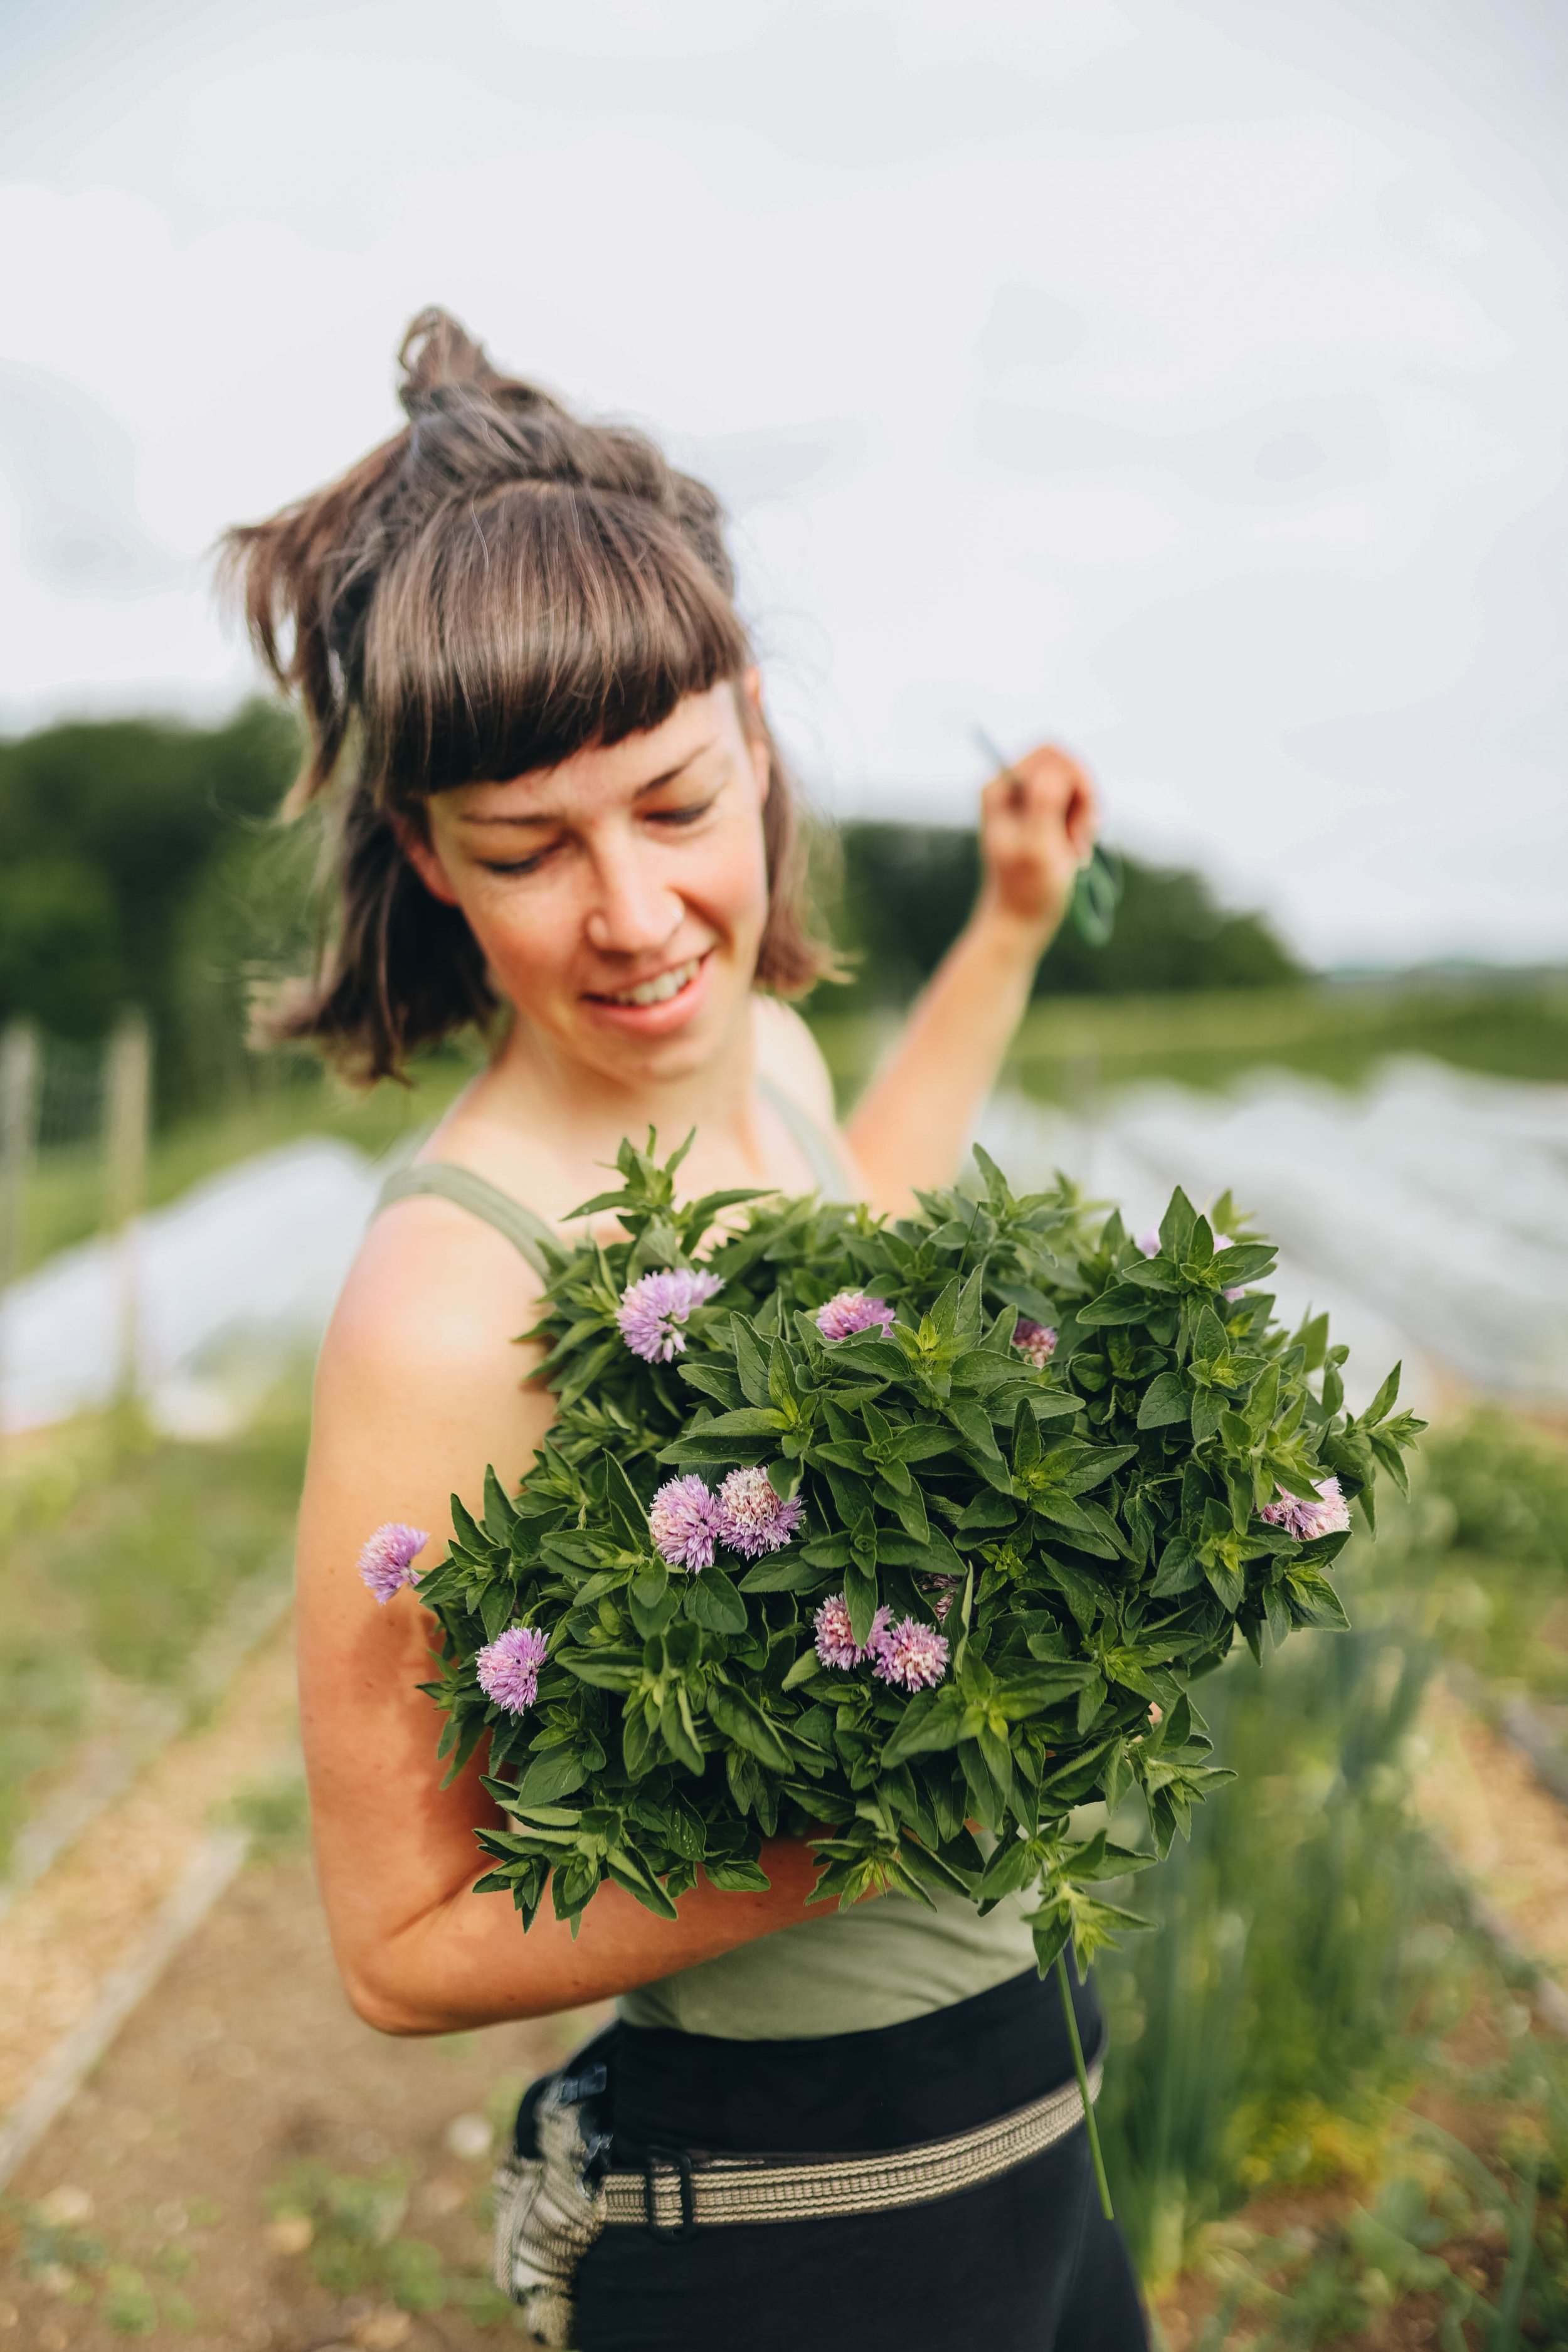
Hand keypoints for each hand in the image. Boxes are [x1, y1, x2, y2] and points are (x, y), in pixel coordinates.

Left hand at [976, 743, 1098, 945]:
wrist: (1021, 919)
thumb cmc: (1027, 889)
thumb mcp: (1037, 847)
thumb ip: (1044, 803)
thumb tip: (1055, 768)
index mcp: (1000, 787)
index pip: (1051, 754)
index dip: (1076, 780)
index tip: (1082, 819)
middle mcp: (1011, 786)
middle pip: (1066, 764)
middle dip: (1083, 797)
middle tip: (1081, 836)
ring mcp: (1028, 797)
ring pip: (1076, 782)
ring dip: (1086, 813)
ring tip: (1077, 847)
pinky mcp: (1044, 811)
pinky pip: (1077, 800)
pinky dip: (1085, 822)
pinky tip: (1076, 848)